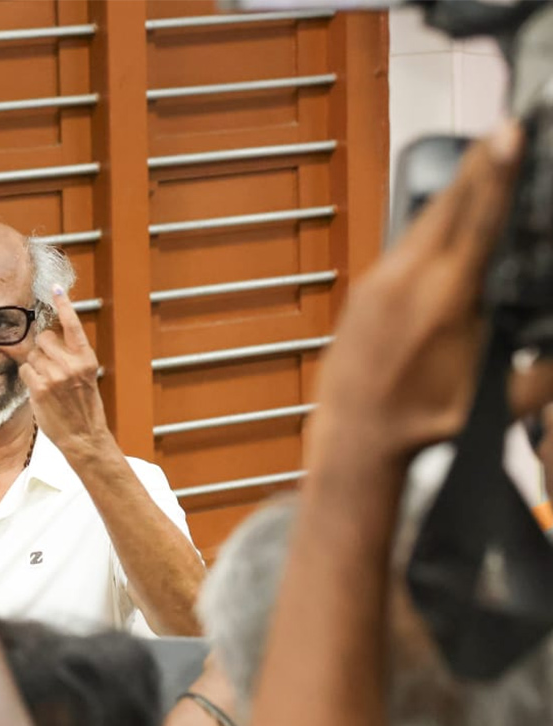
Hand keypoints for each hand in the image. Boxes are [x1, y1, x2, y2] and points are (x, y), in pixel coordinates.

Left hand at [20, 286, 114, 461]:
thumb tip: (50, 339)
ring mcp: (55, 376)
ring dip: (35, 366)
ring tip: (48, 382)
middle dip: (42, 349)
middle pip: (44, 338)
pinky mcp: (40, 388)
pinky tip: (39, 390)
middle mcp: (71, 364)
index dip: (64, 304)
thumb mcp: (85, 377)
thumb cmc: (84, 407)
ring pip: (32, 355)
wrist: (84, 436)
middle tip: (50, 366)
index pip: (73, 324)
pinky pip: (25, 370)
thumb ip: (71, 357)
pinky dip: (28, 378)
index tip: (56, 288)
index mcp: (86, 358)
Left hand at [311, 121, 546, 461]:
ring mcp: (377, 281)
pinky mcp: (363, 289)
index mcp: (445, 299)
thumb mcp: (499, 399)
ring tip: (485, 169)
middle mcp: (405, 279)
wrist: (354, 436)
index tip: (511, 128)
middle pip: (448, 203)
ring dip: (455, 194)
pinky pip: (403, 243)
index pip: (479, 218)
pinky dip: (431, 226)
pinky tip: (449, 227)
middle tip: (506, 134)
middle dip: (479, 166)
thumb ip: (546, 368)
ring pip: (423, 220)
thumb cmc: (423, 421)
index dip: (498, 169)